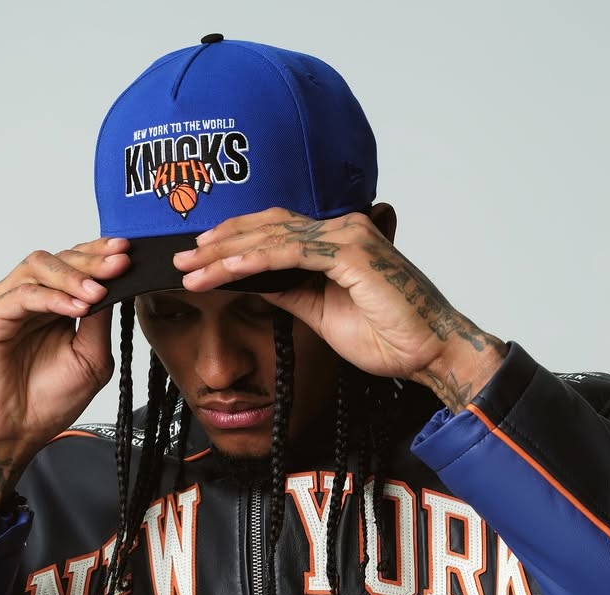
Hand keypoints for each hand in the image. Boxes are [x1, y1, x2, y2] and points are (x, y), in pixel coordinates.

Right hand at [0, 238, 130, 542]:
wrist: (15, 433)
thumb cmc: (47, 401)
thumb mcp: (91, 359)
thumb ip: (101, 323)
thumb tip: (119, 287)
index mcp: (52, 305)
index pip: (75, 265)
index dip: (100, 255)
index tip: (128, 253)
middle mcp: (28, 298)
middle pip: (59, 258)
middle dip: (92, 260)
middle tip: (120, 262)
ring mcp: (6, 304)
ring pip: (38, 267)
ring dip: (73, 275)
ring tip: (99, 290)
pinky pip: (22, 296)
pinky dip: (52, 298)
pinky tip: (77, 307)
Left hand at [172, 209, 507, 411]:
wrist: (429, 351)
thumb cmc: (390, 337)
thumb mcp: (322, 314)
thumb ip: (290, 292)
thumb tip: (254, 284)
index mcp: (336, 242)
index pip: (273, 233)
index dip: (233, 243)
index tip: (197, 261)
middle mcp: (340, 229)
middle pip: (265, 226)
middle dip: (218, 242)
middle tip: (179, 259)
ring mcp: (346, 236)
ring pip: (270, 236)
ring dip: (224, 252)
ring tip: (189, 267)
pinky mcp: (349, 251)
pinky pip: (288, 251)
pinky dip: (250, 260)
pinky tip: (222, 271)